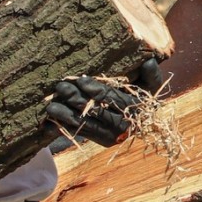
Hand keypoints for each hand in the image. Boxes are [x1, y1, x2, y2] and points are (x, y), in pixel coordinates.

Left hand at [46, 57, 162, 145]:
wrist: (139, 120)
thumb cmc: (140, 96)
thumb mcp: (149, 86)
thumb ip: (152, 75)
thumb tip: (149, 61)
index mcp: (135, 110)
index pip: (113, 99)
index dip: (97, 90)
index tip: (82, 81)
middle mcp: (122, 126)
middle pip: (95, 111)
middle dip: (76, 99)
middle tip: (60, 87)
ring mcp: (109, 136)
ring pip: (84, 125)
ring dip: (65, 116)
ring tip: (51, 106)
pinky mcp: (99, 141)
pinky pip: (79, 134)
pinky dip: (63, 128)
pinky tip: (50, 121)